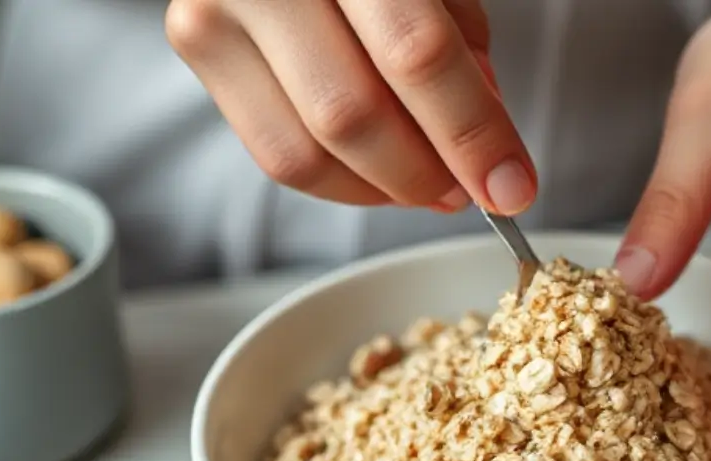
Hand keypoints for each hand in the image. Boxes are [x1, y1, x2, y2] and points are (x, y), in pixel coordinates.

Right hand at [166, 0, 535, 213]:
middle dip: (424, 174)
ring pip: (306, 152)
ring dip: (382, 190)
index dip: (471, 134)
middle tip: (468, 191)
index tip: (512, 187)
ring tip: (427, 183)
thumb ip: (459, 47)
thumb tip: (482, 147)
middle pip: (350, 115)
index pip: (416, 55)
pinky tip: (378, 169)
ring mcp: (217, 9)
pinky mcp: (198, 44)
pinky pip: (275, 153)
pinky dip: (340, 181)